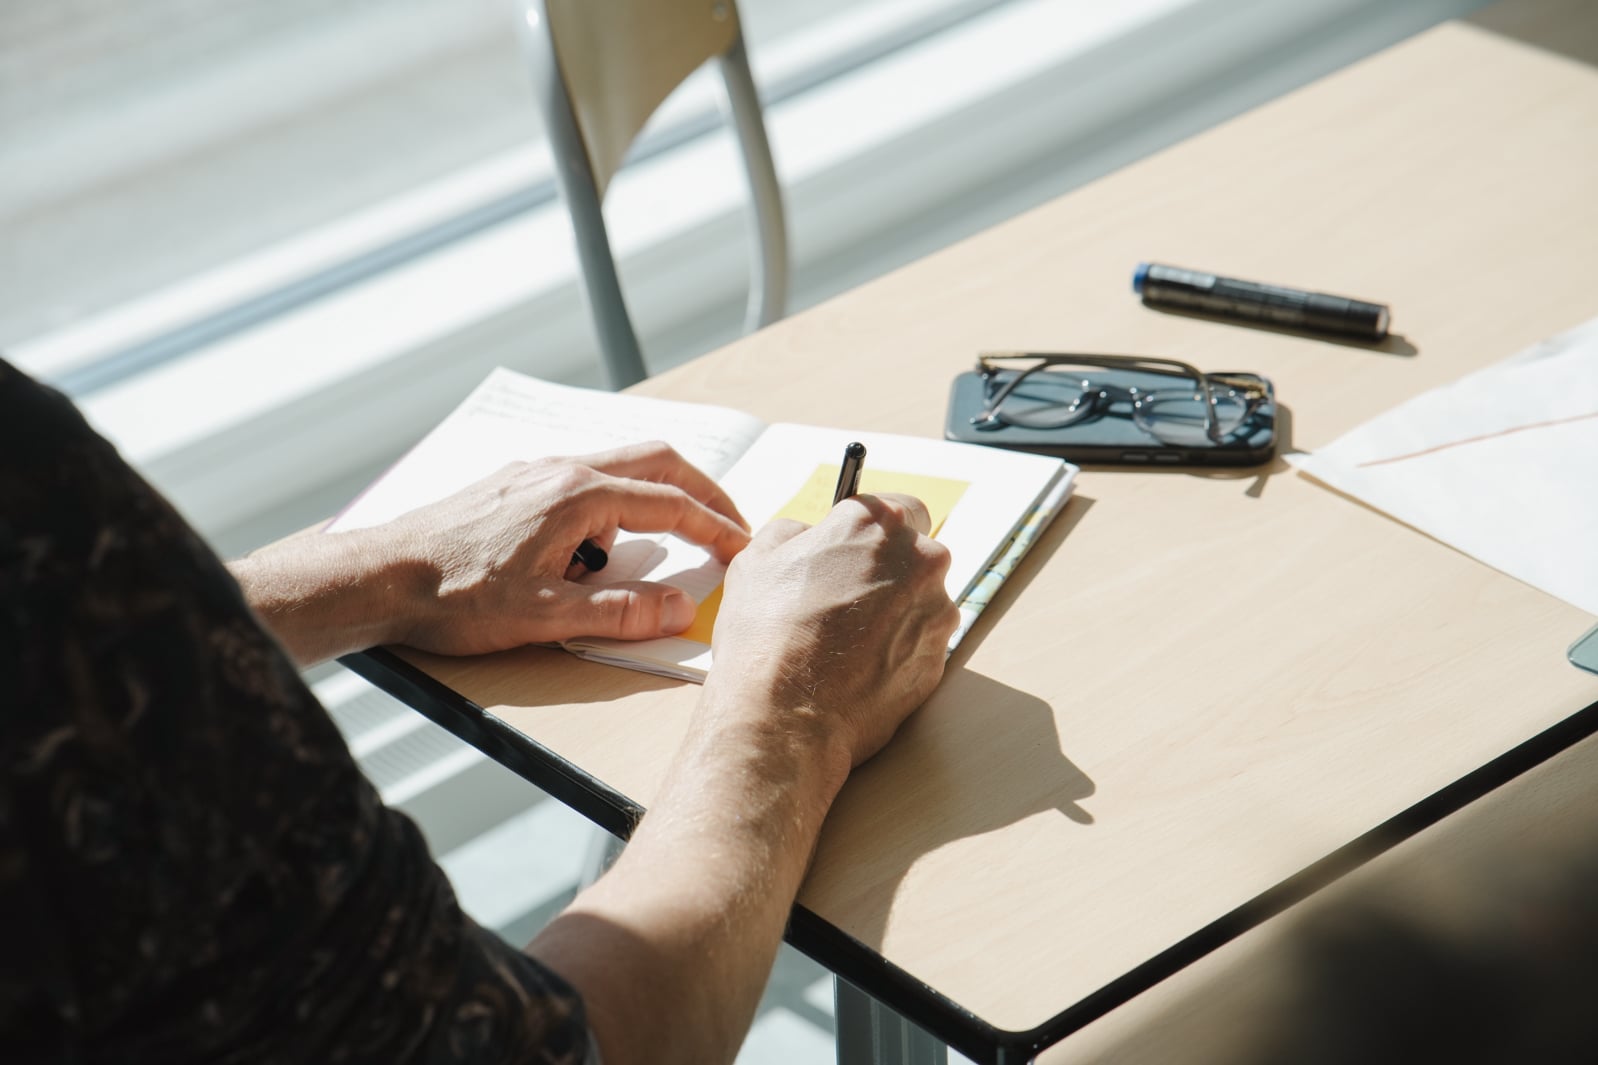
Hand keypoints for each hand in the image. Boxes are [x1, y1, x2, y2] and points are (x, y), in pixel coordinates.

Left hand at [381, 442, 750, 654]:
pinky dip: (616, 504)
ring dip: (656, 498)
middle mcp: (561, 470)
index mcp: (578, 495)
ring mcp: (536, 471)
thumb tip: (680, 607)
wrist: (380, 576)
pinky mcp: (515, 484)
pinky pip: (585, 480)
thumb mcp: (546, 616)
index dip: (717, 528)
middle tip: (730, 526)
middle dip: (702, 493)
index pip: (671, 504)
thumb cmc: (453, 596)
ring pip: (620, 467)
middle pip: (657, 462)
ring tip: (667, 545)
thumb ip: (620, 612)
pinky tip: (599, 547)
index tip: (746, 549)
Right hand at [703, 492, 959, 770]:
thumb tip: (808, 536)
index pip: (900, 508)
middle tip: (842, 599)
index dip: (874, 532)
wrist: (783, 715)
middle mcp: (921, 561)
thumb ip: (793, 532)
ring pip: (920, 602)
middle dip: (887, 572)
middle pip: (915, 556)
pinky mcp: (939, 661)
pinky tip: (857, 668)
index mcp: (878, 524)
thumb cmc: (766, 634)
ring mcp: (936, 614)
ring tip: (844, 642)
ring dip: (893, 614)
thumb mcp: (757, 559)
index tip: (855, 549)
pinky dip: (897, 652)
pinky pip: (920, 645)